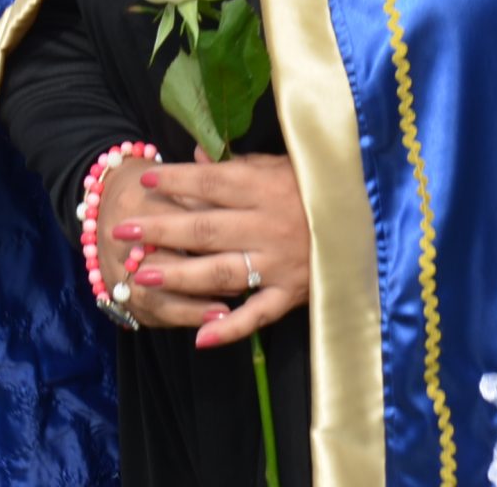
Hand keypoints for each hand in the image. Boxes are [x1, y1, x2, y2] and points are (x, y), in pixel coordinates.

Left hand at [110, 151, 310, 347]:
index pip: (211, 183)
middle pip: (205, 228)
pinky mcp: (292, 294)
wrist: (372, 221)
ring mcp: (280, 263)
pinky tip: (199, 338)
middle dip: (161, 230)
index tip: (145, 180)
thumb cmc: (319, 188)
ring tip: (143, 275)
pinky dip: (229, 329)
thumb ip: (238, 166)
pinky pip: (257, 315)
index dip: (176, 181)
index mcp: (266, 188)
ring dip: (180, 276)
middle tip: (124, 229)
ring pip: (221, 272)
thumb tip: (196, 156)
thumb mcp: (281, 166)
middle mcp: (269, 225)